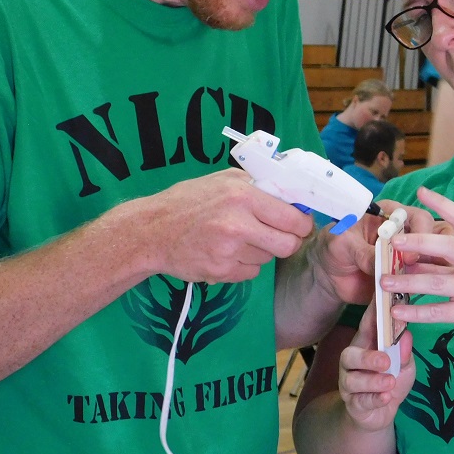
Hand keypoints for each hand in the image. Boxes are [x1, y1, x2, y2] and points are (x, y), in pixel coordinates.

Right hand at [143, 169, 315, 283]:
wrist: (152, 231)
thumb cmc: (189, 201)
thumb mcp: (224, 180)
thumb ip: (258, 186)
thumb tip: (293, 195)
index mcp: (243, 196)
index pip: (293, 219)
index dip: (302, 224)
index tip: (300, 225)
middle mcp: (238, 225)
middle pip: (288, 245)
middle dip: (288, 242)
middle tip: (279, 236)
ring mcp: (229, 252)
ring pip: (268, 259)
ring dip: (261, 251)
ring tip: (239, 239)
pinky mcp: (221, 272)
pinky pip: (251, 273)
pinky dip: (245, 265)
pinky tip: (227, 252)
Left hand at [307, 198, 439, 304]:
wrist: (329, 276)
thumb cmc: (335, 248)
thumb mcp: (344, 244)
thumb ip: (363, 252)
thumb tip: (381, 266)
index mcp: (391, 215)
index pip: (417, 217)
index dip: (420, 233)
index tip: (409, 255)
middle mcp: (405, 234)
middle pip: (434, 238)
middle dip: (432, 255)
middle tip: (414, 273)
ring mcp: (408, 257)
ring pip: (433, 261)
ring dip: (432, 273)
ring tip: (420, 286)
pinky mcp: (406, 278)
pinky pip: (421, 282)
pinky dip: (421, 289)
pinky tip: (418, 298)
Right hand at [339, 304, 415, 432]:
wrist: (379, 415)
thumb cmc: (391, 381)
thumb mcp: (404, 365)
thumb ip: (404, 352)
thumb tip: (406, 334)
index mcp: (366, 346)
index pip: (367, 325)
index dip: (372, 311)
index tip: (380, 295)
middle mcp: (352, 363)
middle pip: (349, 355)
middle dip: (367, 357)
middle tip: (385, 360)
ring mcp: (349, 384)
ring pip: (352, 380)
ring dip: (372, 381)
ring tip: (390, 382)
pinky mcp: (353, 404)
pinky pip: (360, 401)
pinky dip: (374, 399)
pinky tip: (386, 398)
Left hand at [383, 186, 453, 354]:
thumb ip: (450, 261)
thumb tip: (411, 255)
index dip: (442, 204)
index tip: (422, 191)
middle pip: (449, 246)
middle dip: (419, 241)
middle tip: (393, 241)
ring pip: (436, 282)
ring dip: (407, 281)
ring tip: (384, 281)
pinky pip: (437, 312)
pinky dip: (415, 312)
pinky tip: (397, 311)